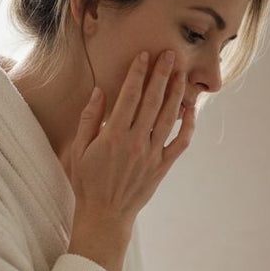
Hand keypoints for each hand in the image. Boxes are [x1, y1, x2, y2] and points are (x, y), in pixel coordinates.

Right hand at [62, 49, 194, 227]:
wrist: (105, 215)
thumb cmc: (87, 182)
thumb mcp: (79, 150)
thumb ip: (89, 119)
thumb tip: (100, 91)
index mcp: (114, 136)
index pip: (129, 96)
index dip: (138, 73)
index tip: (144, 55)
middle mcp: (136, 142)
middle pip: (153, 101)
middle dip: (162, 75)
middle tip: (171, 55)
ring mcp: (152, 155)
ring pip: (169, 117)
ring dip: (177, 93)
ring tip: (182, 74)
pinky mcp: (162, 167)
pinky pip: (180, 142)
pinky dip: (188, 125)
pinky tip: (190, 109)